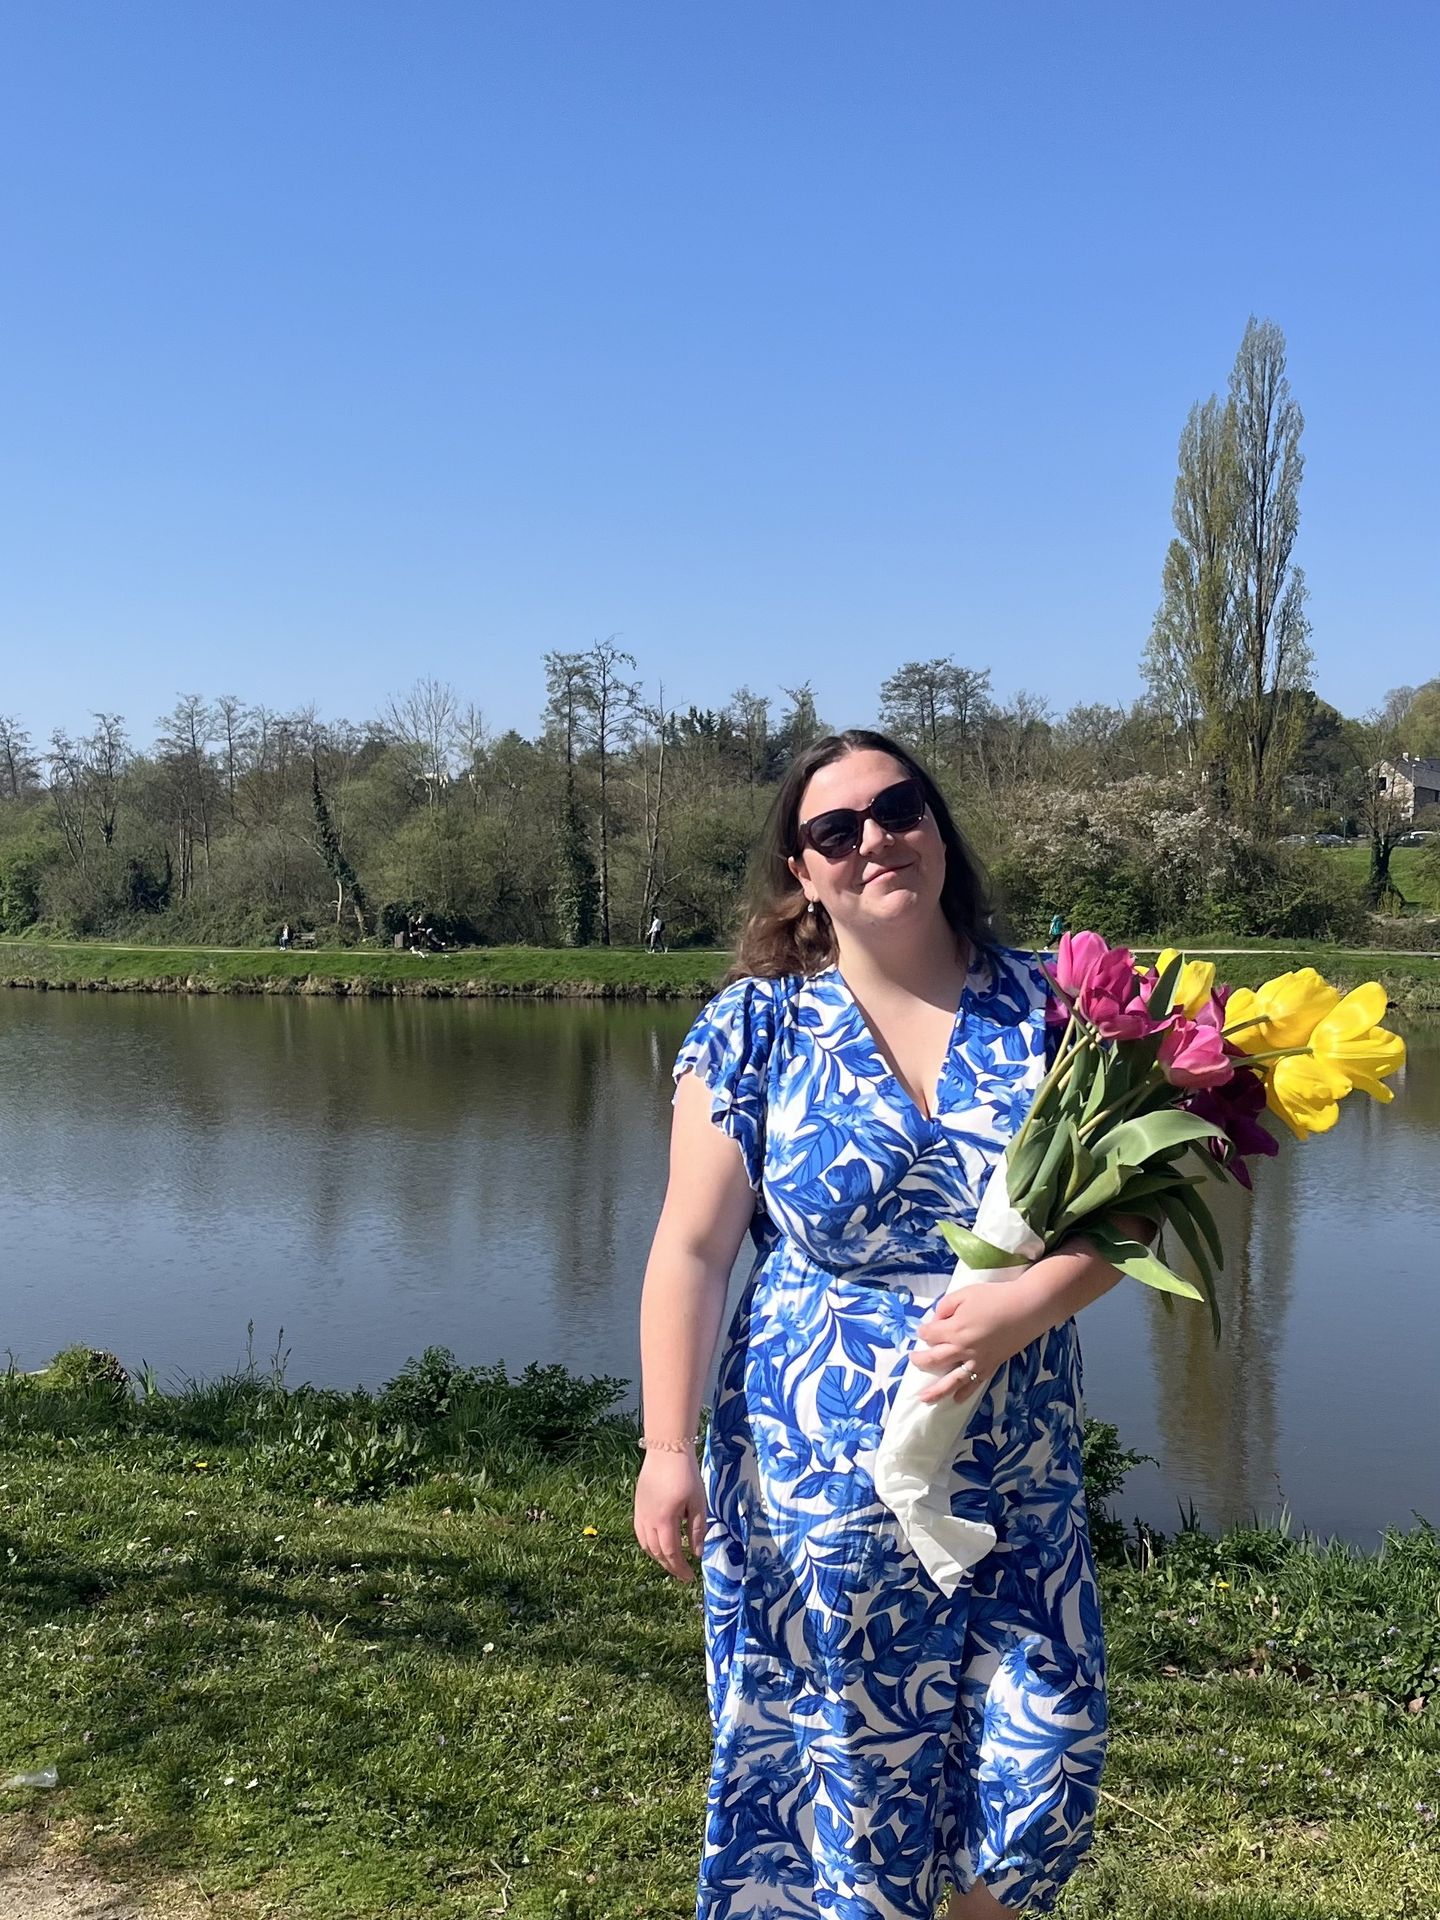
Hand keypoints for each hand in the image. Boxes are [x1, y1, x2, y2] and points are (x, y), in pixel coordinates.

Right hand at [633, 1448, 706, 1582]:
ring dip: (658, 1557)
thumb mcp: (698, 1503)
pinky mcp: (638, 1506)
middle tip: (682, 1574)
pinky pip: (640, 1533)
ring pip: (645, 1544)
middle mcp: (648, 1521)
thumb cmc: (686, 1475)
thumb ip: (697, 1530)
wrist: (666, 1451)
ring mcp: (640, 1513)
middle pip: (657, 1552)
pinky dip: (648, 1545)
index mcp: (664, 1522)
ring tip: (671, 1562)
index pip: (671, 1553)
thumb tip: (697, 1554)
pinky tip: (656, 1545)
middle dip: (670, 1566)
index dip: (680, 1568)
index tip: (689, 1578)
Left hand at [909, 1274, 1044, 1404]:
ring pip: (951, 1380)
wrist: (1027, 1308)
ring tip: (923, 1399)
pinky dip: (964, 1393)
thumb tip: (937, 1321)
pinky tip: (956, 1399)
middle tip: (913, 1359)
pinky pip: (974, 1383)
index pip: (928, 1335)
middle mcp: (962, 1349)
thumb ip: (945, 1307)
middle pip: (933, 1359)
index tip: (924, 1328)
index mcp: (953, 1330)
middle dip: (920, 1360)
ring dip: (936, 1390)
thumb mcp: (964, 1293)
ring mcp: (977, 1361)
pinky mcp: (991, 1365)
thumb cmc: (995, 1297)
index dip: (923, 1330)